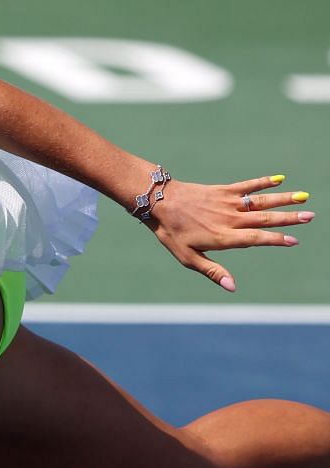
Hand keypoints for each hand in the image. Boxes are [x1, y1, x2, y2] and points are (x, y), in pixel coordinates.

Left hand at [147, 175, 311, 291]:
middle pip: (264, 218)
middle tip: (310, 216)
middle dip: (288, 218)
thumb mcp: (187, 257)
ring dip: (282, 199)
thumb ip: (212, 271)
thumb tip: (232, 287)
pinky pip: (246, 186)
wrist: (157, 201)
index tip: (293, 240)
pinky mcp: (222, 191)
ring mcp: (227, 203)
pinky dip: (262, 183)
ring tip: (303, 197)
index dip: (274, 240)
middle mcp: (229, 219)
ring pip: (260, 201)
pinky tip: (279, 179)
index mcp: (223, 237)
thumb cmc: (172, 232)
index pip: (255, 239)